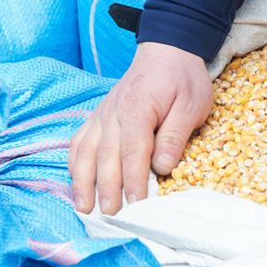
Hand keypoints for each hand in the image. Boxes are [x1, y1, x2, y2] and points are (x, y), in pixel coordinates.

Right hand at [69, 42, 213, 215]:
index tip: (135, 203)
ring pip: (86, 151)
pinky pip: (79, 142)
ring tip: (85, 208)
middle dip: (106, 188)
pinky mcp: (98, 117)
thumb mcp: (192, 105)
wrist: (167, 51)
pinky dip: (75, 164)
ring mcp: (102, 115)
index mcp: (138, 108)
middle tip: (110, 215)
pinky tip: (77, 184)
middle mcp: (113, 112)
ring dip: (83, 181)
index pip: (133, 150)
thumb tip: (162, 167)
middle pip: (106, 155)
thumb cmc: (183, 79)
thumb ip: (175, 135)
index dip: (133, 179)